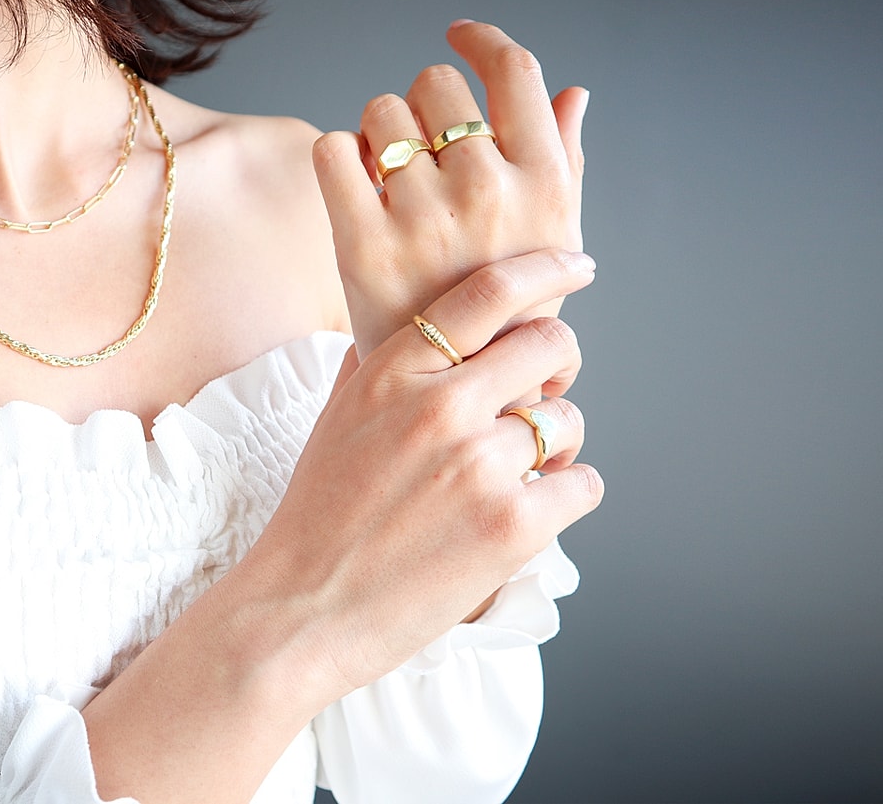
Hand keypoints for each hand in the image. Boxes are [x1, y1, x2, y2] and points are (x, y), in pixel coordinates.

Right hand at [233, 248, 603, 698]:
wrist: (300, 613)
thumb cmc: (314, 519)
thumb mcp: (334, 419)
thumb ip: (375, 364)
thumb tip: (406, 324)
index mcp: (392, 371)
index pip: (489, 292)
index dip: (546, 270)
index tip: (576, 269)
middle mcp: (439, 406)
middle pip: (550, 344)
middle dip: (560, 366)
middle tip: (546, 395)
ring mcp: (479, 465)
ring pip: (571, 421)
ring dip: (557, 445)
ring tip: (518, 475)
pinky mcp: (512, 526)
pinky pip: (582, 484)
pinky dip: (565, 496)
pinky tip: (529, 514)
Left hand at [313, 21, 588, 358]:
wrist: (456, 390)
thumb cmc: (508, 310)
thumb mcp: (553, 238)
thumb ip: (563, 160)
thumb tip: (571, 94)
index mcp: (543, 184)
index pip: (515, 70)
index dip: (483, 40)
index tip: (461, 36)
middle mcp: (487, 193)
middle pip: (438, 84)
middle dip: (425, 105)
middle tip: (425, 149)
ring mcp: (424, 219)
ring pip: (382, 111)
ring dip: (380, 133)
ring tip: (392, 178)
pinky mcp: (364, 246)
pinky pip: (332, 150)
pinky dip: (338, 157)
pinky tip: (356, 186)